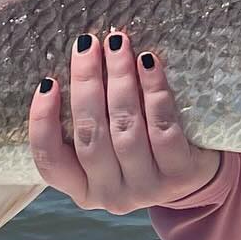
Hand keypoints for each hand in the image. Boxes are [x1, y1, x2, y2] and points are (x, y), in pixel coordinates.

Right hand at [29, 30, 222, 212]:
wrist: (197, 178)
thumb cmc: (141, 150)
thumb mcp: (107, 150)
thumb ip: (88, 123)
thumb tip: (75, 64)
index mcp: (83, 189)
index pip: (51, 162)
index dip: (43, 123)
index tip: (48, 83)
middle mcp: (111, 195)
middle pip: (90, 135)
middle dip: (86, 83)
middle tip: (87, 45)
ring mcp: (146, 188)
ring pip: (125, 128)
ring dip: (119, 79)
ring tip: (117, 44)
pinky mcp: (179, 175)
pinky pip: (162, 127)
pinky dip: (153, 91)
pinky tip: (148, 62)